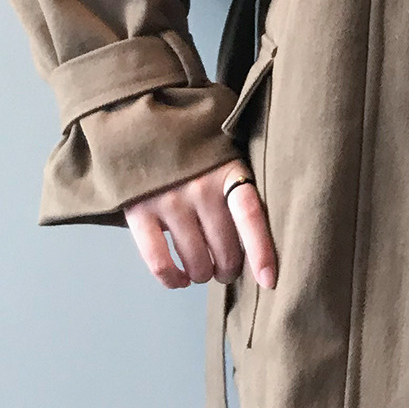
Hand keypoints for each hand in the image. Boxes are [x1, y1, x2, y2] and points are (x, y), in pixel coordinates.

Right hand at [123, 161, 277, 290]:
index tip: (268, 280)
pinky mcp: (140, 212)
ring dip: (202, 275)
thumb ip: (236, 192)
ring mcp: (169, 200)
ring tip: (203, 270)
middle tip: (226, 269)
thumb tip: (252, 247)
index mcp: (228, 171)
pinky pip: (160, 262)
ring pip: (196, 261)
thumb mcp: (223, 160)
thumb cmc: (193, 154)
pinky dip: (172, 279)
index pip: (250, 216)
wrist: (142, 127)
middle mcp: (200, 187)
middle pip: (226, 249)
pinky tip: (179, 280)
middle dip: (229, 269)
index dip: (261, 252)